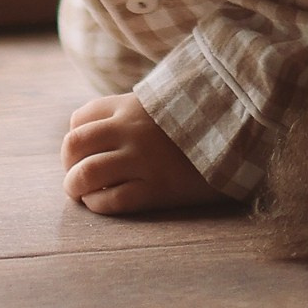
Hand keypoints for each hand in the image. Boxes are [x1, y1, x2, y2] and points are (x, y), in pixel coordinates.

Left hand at [61, 93, 227, 217]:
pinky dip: (97, 204)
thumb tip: (103, 131)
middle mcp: (130, 130)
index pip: (80, 119)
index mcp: (130, 106)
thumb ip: (133, 111)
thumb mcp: (162, 103)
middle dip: (68, 163)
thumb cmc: (199, 121)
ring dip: (75, 187)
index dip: (75, 139)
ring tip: (81, 194)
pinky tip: (101, 203)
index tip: (83, 153)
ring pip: (86, 174)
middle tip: (75, 176)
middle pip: (74, 145)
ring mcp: (142, 159)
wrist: (240, 134)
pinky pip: (111, 201)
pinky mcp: (156, 188)